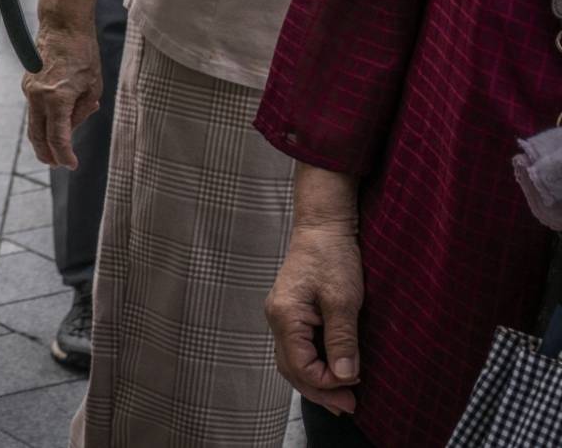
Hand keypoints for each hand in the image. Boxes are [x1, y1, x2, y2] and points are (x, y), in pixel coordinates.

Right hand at [22, 22, 100, 168]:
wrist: (62, 26)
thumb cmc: (82, 52)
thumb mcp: (93, 85)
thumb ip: (82, 110)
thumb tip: (74, 124)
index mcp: (57, 98)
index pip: (57, 138)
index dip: (64, 155)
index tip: (71, 165)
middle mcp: (38, 96)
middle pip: (37, 136)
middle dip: (46, 153)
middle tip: (56, 165)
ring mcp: (29, 90)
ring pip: (33, 124)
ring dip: (42, 139)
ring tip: (54, 151)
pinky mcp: (27, 84)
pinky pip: (34, 110)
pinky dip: (42, 122)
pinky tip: (55, 124)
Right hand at [266, 225, 362, 413]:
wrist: (323, 226)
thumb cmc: (333, 257)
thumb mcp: (343, 300)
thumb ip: (342, 339)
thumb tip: (346, 377)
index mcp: (285, 317)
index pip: (301, 366)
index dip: (328, 383)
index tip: (357, 384)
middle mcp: (276, 319)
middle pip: (291, 368)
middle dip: (320, 391)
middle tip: (350, 407)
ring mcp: (281, 316)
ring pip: (291, 361)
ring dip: (315, 382)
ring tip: (341, 399)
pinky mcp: (291, 313)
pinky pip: (297, 348)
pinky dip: (313, 366)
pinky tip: (331, 372)